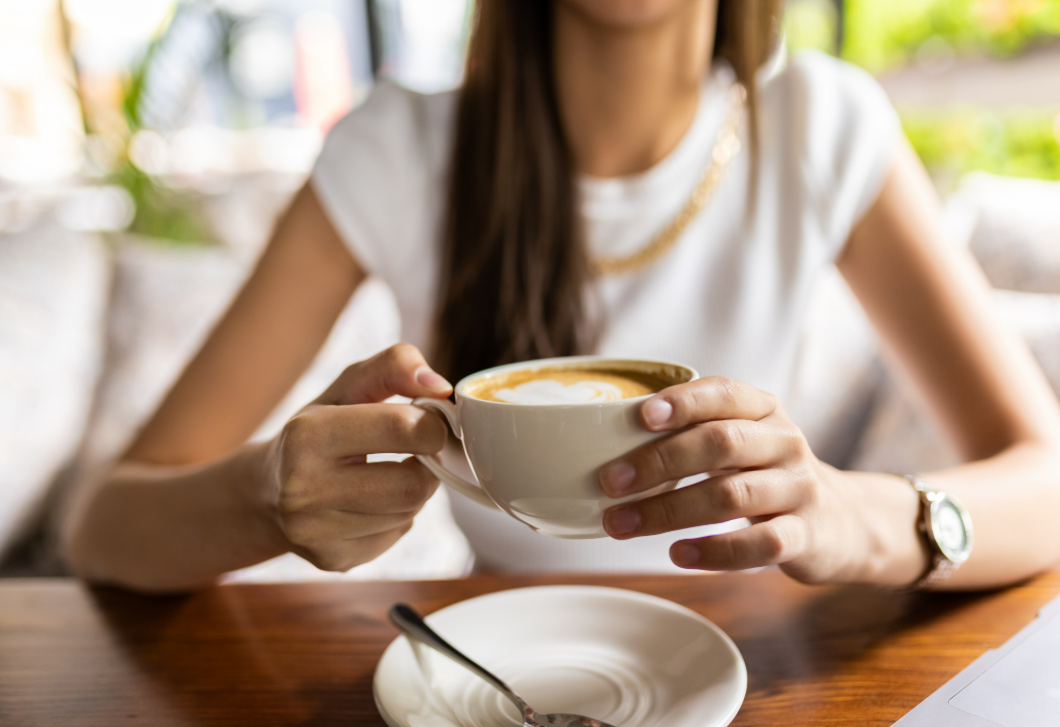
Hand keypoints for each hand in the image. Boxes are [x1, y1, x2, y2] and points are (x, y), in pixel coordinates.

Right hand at [259, 344, 452, 571]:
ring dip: (412, 491)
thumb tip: (441, 386)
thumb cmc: (317, 429)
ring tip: (384, 474)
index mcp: (308, 434)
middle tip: (413, 452)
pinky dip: (396, 517)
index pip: (406, 429)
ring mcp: (316, 532)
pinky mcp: (332, 559)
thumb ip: (394, 366)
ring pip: (410, 513)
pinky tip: (369, 502)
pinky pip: (396, 536)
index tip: (425, 420)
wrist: (265, 490)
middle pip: (415, 484)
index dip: (432, 424)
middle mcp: (304, 488)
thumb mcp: (348, 387)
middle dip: (427, 464)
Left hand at [598, 376, 875, 583]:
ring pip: (731, 495)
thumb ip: (690, 434)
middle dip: (659, 461)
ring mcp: (798, 488)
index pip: (724, 393)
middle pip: (720, 443)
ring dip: (669, 510)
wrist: (840, 523)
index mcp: (763, 409)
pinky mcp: (805, 535)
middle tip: (609, 482)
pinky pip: (760, 544)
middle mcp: (784, 442)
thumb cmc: (764, 475)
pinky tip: (678, 553)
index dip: (682, 403)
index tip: (639, 416)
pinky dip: (714, 551)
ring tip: (622, 524)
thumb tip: (601, 442)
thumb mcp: (739, 442)